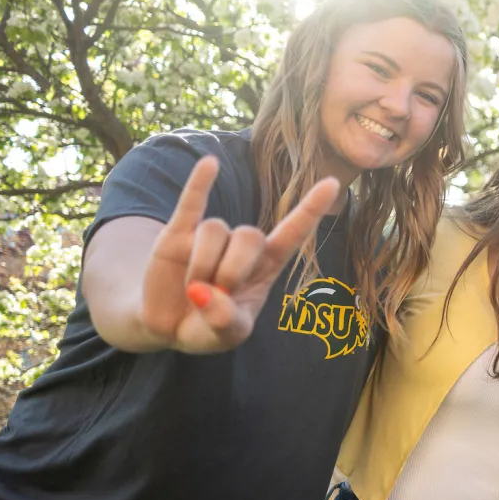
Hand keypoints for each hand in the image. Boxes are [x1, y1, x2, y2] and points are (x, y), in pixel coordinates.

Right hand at [139, 156, 340, 353]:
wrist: (166, 327)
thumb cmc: (207, 327)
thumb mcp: (226, 336)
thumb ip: (224, 321)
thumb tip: (206, 295)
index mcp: (265, 268)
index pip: (292, 235)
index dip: (310, 211)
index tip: (332, 184)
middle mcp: (240, 247)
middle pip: (250, 235)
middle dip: (233, 268)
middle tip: (216, 294)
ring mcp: (209, 238)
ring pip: (215, 230)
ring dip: (203, 263)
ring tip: (193, 290)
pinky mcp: (177, 235)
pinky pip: (191, 203)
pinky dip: (200, 184)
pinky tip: (210, 164)